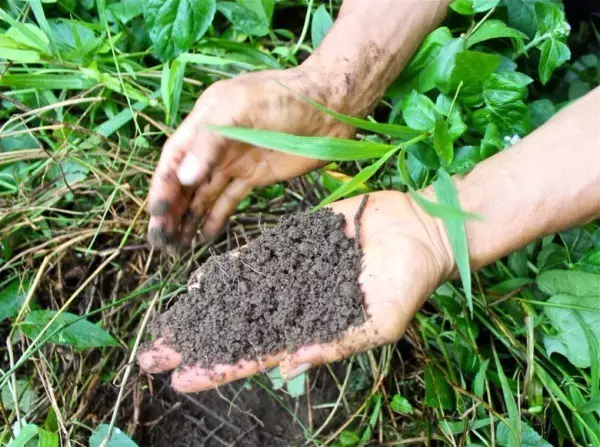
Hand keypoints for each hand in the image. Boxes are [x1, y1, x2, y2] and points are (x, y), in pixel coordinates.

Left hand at [139, 191, 453, 391]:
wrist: (416, 230)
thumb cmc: (405, 282)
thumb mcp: (378, 322)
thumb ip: (334, 344)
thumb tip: (287, 370)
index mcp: (309, 331)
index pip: (255, 356)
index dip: (219, 368)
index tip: (182, 379)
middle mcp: (292, 307)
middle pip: (235, 330)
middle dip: (197, 344)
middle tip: (153, 357)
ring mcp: (289, 275)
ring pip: (236, 297)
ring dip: (202, 310)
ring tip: (165, 324)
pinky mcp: (291, 244)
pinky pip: (252, 260)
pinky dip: (226, 272)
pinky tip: (198, 282)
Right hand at [147, 66, 353, 249]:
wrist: (329, 107)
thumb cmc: (284, 97)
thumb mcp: (241, 108)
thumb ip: (210, 141)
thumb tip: (182, 178)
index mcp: (204, 122)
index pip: (174, 158)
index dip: (163, 186)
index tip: (156, 213)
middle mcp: (214, 144)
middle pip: (185, 181)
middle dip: (172, 209)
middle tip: (161, 240)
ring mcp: (234, 162)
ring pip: (204, 194)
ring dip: (189, 218)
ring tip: (177, 246)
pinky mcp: (254, 177)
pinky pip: (229, 200)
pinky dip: (217, 218)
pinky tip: (206, 237)